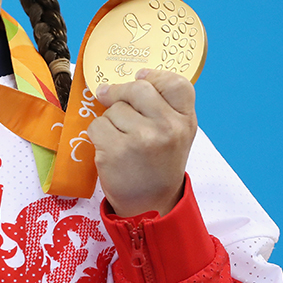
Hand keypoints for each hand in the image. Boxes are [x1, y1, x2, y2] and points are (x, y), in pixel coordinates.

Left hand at [89, 69, 196, 216]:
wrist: (150, 205)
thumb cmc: (159, 164)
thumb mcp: (176, 134)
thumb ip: (163, 106)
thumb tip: (137, 76)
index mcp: (185, 121)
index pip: (176, 83)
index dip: (155, 76)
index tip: (141, 77)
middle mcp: (167, 128)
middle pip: (137, 88)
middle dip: (121, 92)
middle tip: (110, 96)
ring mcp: (142, 138)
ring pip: (114, 108)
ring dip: (110, 119)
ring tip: (121, 139)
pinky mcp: (116, 150)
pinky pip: (97, 125)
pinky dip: (97, 135)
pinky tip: (108, 148)